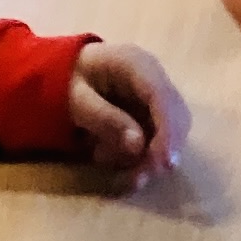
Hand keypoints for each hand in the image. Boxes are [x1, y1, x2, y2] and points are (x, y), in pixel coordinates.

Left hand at [67, 40, 190, 180]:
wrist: (64, 73)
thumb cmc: (67, 83)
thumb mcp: (78, 100)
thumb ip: (105, 120)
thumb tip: (138, 145)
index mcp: (135, 63)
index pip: (161, 96)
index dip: (167, 131)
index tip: (163, 163)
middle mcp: (154, 75)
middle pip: (177, 114)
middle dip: (164, 149)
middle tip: (140, 177)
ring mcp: (156, 94)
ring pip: (174, 129)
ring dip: (155, 157)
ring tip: (129, 177)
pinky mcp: (154, 111)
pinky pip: (161, 137)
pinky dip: (146, 156)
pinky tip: (124, 165)